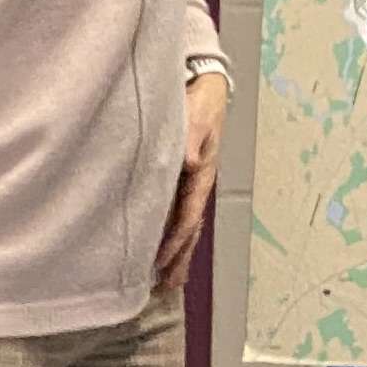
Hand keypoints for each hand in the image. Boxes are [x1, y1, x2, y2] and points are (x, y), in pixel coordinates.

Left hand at [156, 69, 227, 289]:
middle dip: (180, 257)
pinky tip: (162, 244)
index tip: (162, 261)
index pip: (188, 215)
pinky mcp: (181, 175)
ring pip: (184, 223)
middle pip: (189, 228)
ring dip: (178, 251)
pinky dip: (172, 233)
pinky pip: (177, 210)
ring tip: (169, 278)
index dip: (176, 241)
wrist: (204, 81)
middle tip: (168, 284)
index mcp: (203, 173)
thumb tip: (191, 162)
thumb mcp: (198, 114)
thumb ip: (193, 137)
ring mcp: (191, 181)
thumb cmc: (200, 98)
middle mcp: (198, 182)